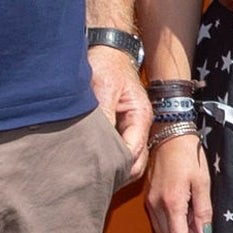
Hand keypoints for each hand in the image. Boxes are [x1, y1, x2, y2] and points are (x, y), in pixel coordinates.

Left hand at [90, 47, 151, 183]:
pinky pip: (120, 151)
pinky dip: (109, 159)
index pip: (134, 152)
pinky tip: (92, 163)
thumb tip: (100, 145)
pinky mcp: (121, 127)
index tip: (97, 174)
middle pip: (136, 162)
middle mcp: (139, 125)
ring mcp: (131, 127)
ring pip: (129, 159)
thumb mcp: (103, 89)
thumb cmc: (106, 65)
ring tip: (92, 176)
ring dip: (115, 168)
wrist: (106, 50)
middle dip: (118, 173)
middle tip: (93, 182)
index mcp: (140, 116)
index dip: (117, 166)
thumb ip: (104, 117)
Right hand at [145, 129, 212, 232]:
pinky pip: (157, 220)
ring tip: (193, 222)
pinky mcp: (148, 197)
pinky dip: (170, 223)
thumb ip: (203, 210)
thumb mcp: (202, 182)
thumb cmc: (188, 155)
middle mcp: (156, 206)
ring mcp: (150, 201)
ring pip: (162, 231)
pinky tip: (183, 212)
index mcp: (171, 203)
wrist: (170, 134)